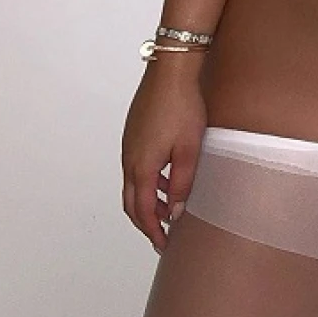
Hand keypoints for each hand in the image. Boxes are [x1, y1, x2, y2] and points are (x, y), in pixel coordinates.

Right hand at [121, 61, 207, 254]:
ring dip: (147, 200)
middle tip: (161, 235)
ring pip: (132, 184)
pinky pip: (135, 166)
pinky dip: (147, 181)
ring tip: (168, 209)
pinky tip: (166, 176)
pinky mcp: (133, 133)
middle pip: (131, 202)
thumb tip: (176, 212)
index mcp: (142, 167)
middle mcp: (129, 159)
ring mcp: (128, 145)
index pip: (143, 211)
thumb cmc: (182, 108)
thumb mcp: (189, 150)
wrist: (170, 71)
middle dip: (145, 222)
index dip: (153, 231)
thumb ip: (181, 184)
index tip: (164, 245)